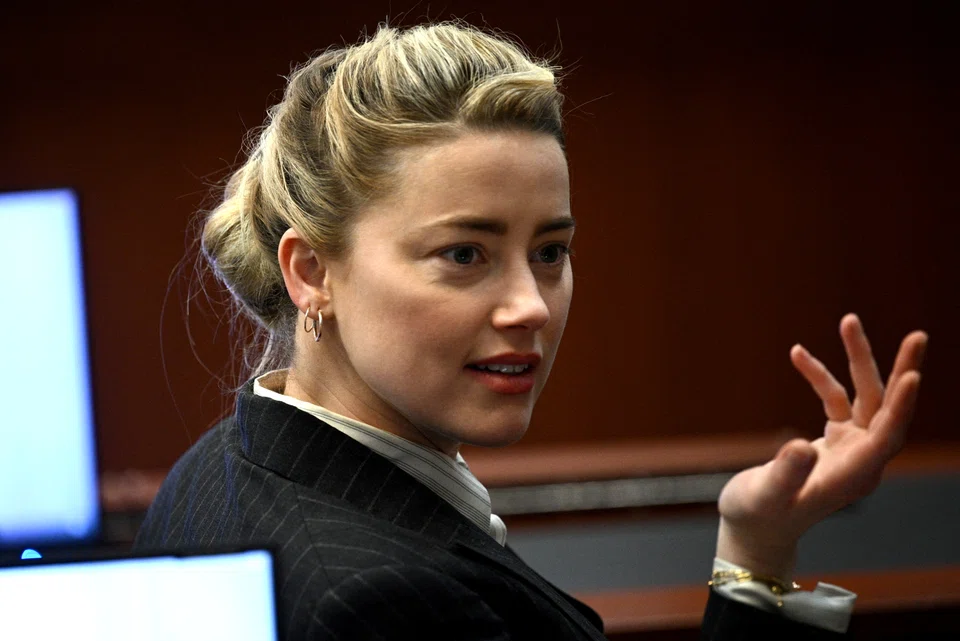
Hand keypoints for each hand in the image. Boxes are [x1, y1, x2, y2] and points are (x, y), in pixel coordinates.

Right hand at [715, 314, 927, 578]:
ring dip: (857, 361)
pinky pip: (834, 400)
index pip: (887, 436)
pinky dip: (818, 376)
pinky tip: (798, 354)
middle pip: (888, 409)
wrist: (755, 528)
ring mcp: (850, 448)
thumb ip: (785, 472)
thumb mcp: (765, 495)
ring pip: (865, 398)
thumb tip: (801, 446)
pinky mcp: (834, 441)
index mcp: (854, 476)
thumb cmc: (759, 516)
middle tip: (919, 335)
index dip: (901, 406)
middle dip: (901, 370)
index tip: (914, 374)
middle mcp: (861, 460)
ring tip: (849, 321)